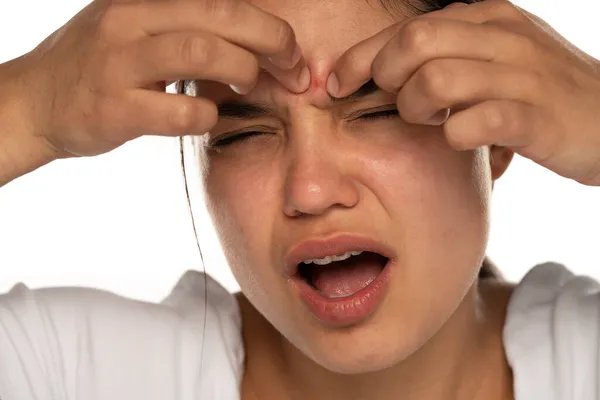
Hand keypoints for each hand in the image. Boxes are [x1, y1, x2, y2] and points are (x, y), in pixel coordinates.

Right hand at [14, 0, 308, 158]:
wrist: (35, 102)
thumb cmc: (97, 66)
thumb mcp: (135, 26)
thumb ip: (183, 25)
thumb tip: (247, 38)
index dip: (266, 23)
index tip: (291, 51)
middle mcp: (131, 20)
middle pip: (221, 14)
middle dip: (271, 41)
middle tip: (294, 69)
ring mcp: (120, 62)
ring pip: (202, 52)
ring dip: (242, 71)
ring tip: (248, 87)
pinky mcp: (115, 108)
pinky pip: (182, 111)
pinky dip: (208, 117)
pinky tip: (205, 118)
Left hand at [327, 0, 599, 185]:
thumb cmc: (539, 94)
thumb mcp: (494, 60)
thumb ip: (447, 57)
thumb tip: (381, 73)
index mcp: (486, 19)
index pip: (407, 29)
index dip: (361, 57)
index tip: (335, 83)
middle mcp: (500, 38)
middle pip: (414, 44)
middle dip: (386, 78)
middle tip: (395, 102)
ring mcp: (520, 76)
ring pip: (436, 80)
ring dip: (417, 108)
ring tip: (432, 120)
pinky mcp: (536, 117)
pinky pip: (474, 122)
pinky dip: (455, 134)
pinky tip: (462, 138)